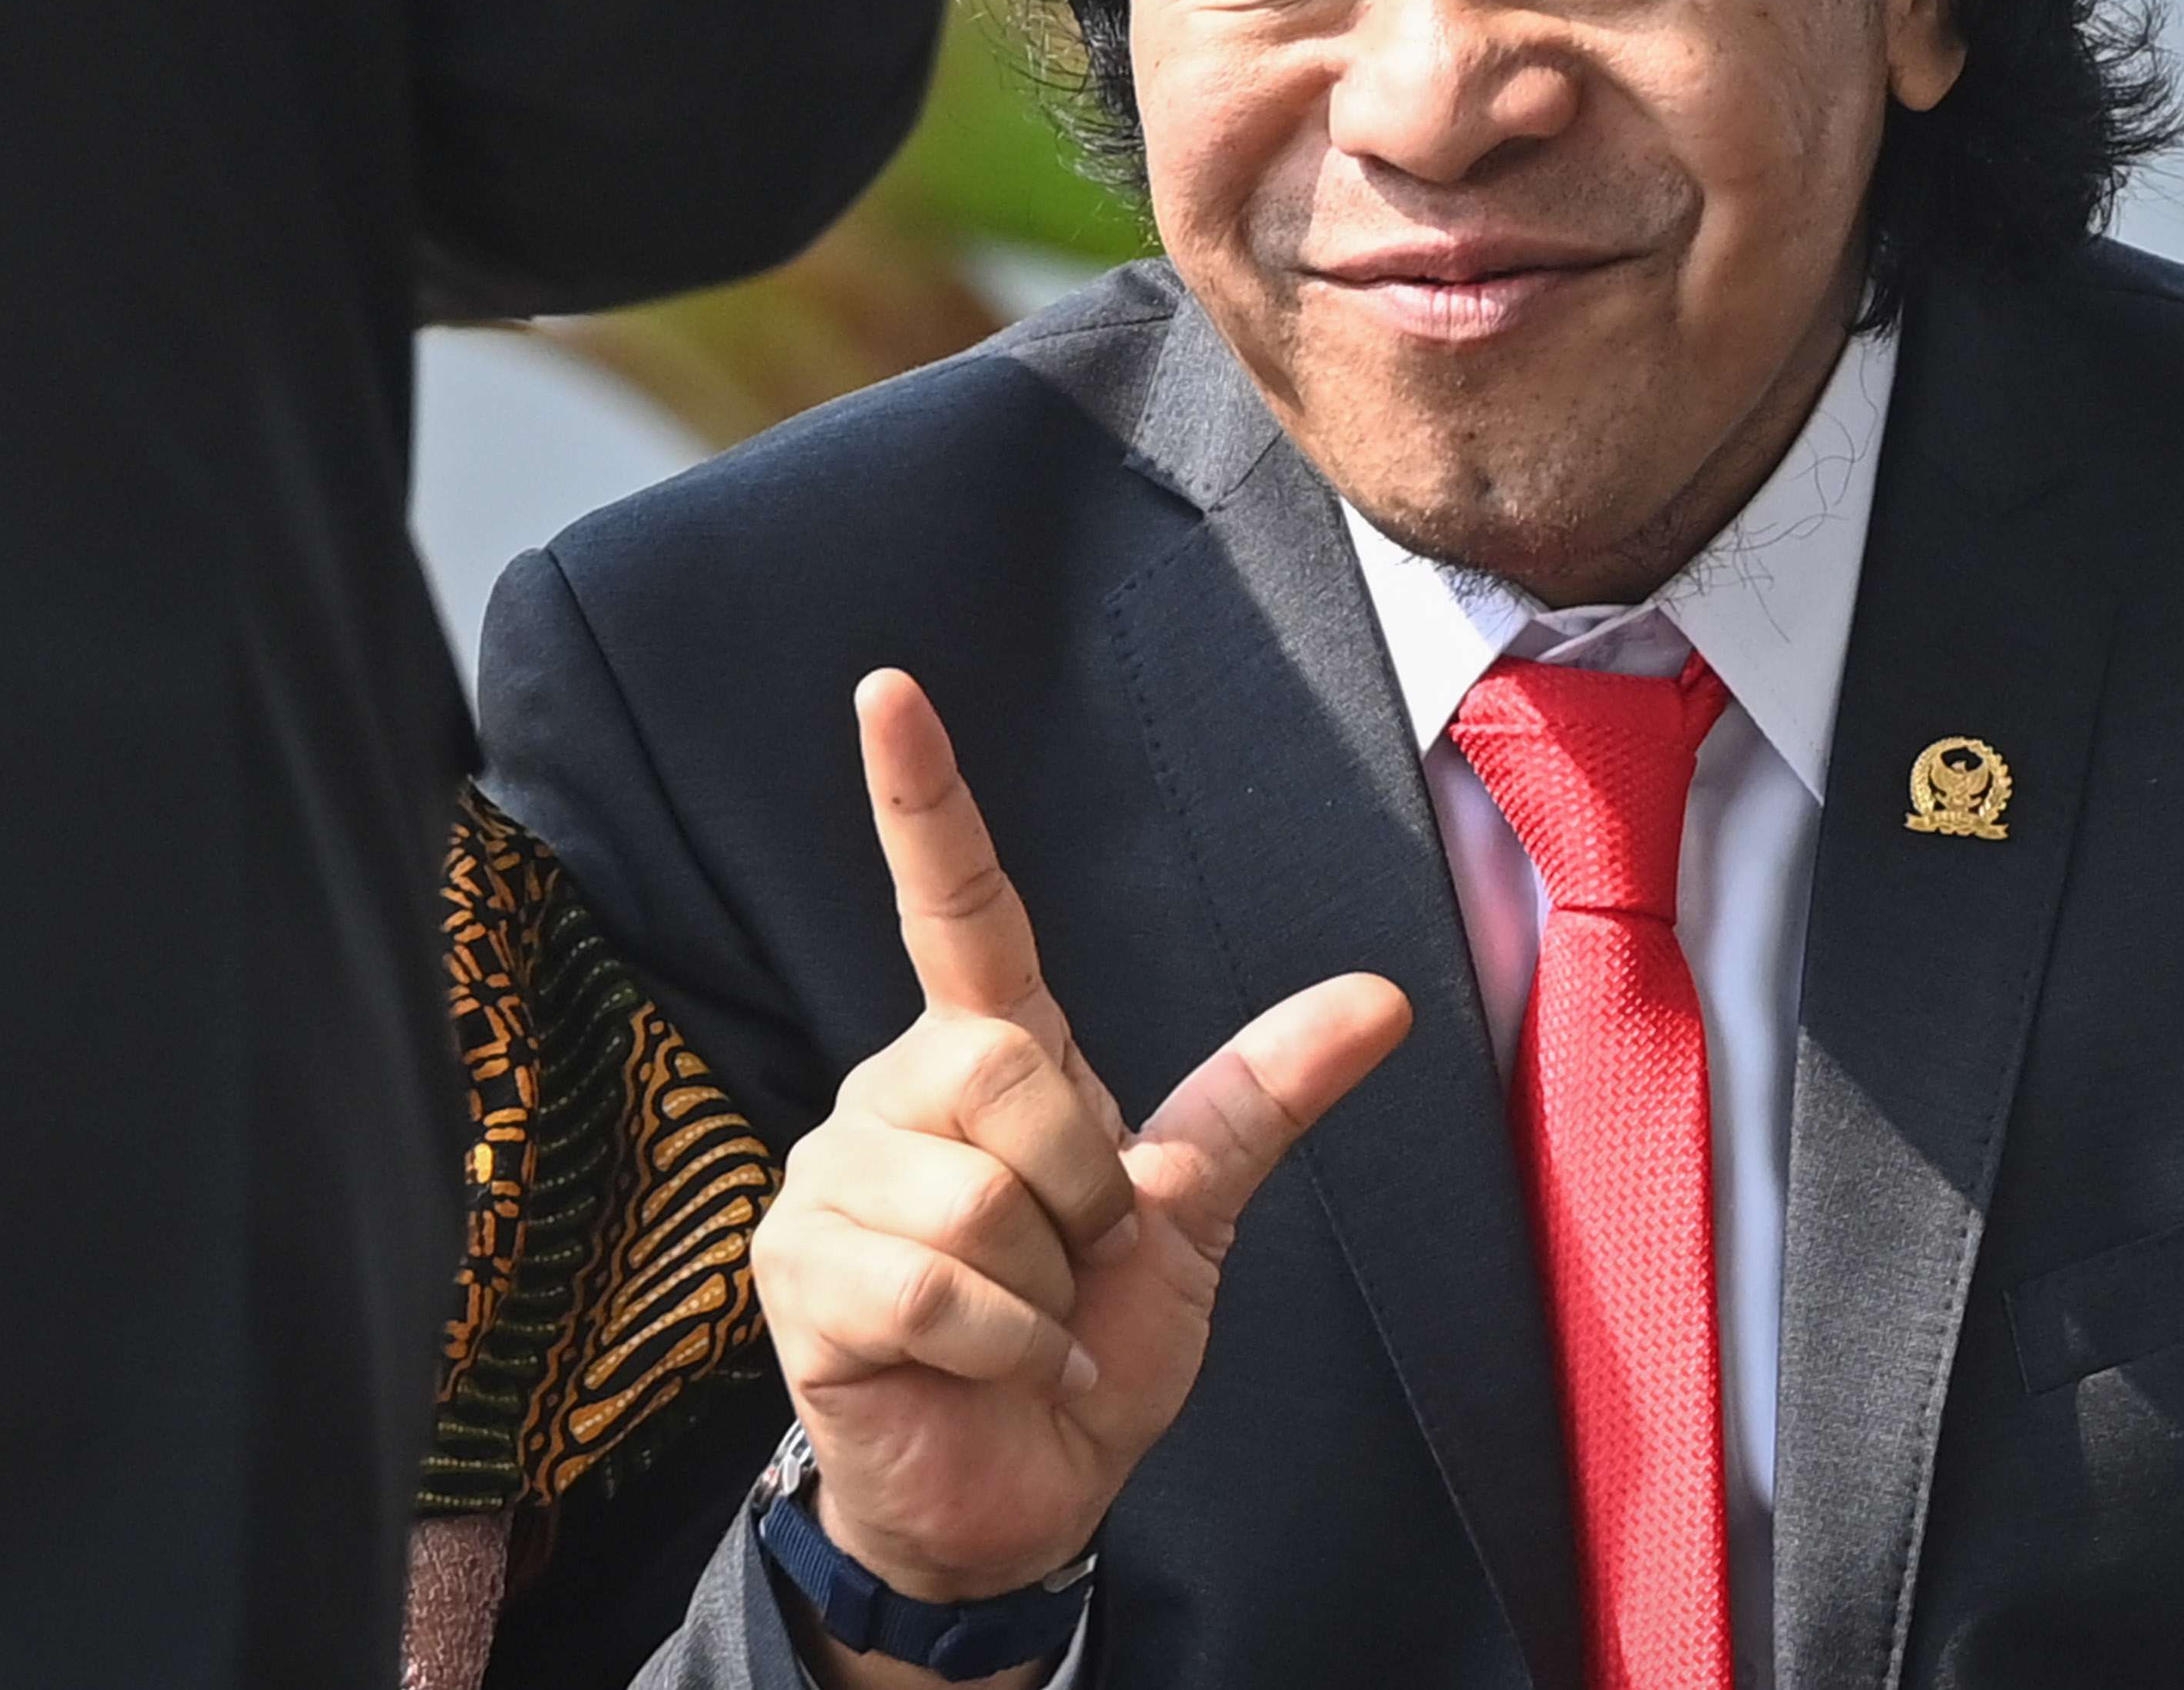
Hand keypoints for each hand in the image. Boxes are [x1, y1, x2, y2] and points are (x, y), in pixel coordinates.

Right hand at [755, 669, 1412, 1637]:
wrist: (1020, 1497)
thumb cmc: (1090, 1343)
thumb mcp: (1195, 1215)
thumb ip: (1260, 1098)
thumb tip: (1383, 998)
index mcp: (987, 1057)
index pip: (956, 906)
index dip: (923, 797)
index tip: (890, 687)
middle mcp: (894, 1095)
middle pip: (1009, 1065)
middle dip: (1080, 1185)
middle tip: (1073, 1260)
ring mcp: (832, 1181)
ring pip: (978, 1186)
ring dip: (1042, 1281)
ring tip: (1022, 1320)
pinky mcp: (799, 1277)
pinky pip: (938, 1283)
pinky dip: (1004, 1342)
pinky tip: (991, 1365)